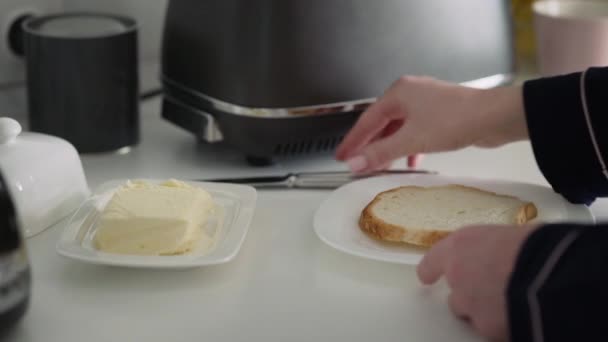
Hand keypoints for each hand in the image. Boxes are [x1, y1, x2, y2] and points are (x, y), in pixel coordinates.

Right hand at [336, 76, 527, 172]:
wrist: (495, 117)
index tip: (341, 156)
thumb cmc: (457, 119)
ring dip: (389, 147)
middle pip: (380, 123)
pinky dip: (408, 146)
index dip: (353, 141)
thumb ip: (381, 153)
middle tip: (355, 161)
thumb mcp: (412, 140)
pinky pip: (414, 130)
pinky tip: (411, 161)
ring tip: (380, 166)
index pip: (366, 121)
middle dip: (369, 145)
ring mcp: (425, 103)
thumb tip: (356, 162)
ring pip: (398, 128)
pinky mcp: (439, 114)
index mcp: (398, 93)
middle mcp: (410, 94)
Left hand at [417, 225, 536, 340]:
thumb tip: (506, 253)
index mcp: (460, 246)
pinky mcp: (487, 329)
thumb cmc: (536, 245)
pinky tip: (522, 315)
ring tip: (512, 303)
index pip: (433, 261)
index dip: (431, 269)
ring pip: (472, 315)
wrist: (551, 274)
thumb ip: (496, 247)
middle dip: (470, 295)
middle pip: (455, 294)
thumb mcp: (513, 234)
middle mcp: (458, 277)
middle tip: (495, 288)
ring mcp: (470, 306)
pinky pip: (493, 330)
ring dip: (485, 312)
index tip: (427, 276)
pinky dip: (503, 325)